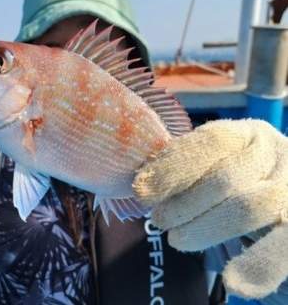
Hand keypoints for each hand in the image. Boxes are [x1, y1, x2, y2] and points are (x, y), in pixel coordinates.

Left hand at [133, 119, 287, 298]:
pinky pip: (284, 247)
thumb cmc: (233, 183)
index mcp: (248, 135)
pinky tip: (233, 282)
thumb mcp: (212, 166)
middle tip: (159, 220)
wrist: (281, 208)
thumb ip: (184, 169)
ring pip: (252, 207)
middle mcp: (277, 155)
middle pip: (227, 178)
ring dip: (206, 228)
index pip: (212, 141)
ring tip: (177, 239)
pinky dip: (258, 266)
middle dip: (184, 203)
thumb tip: (143, 186)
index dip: (174, 167)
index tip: (142, 191)